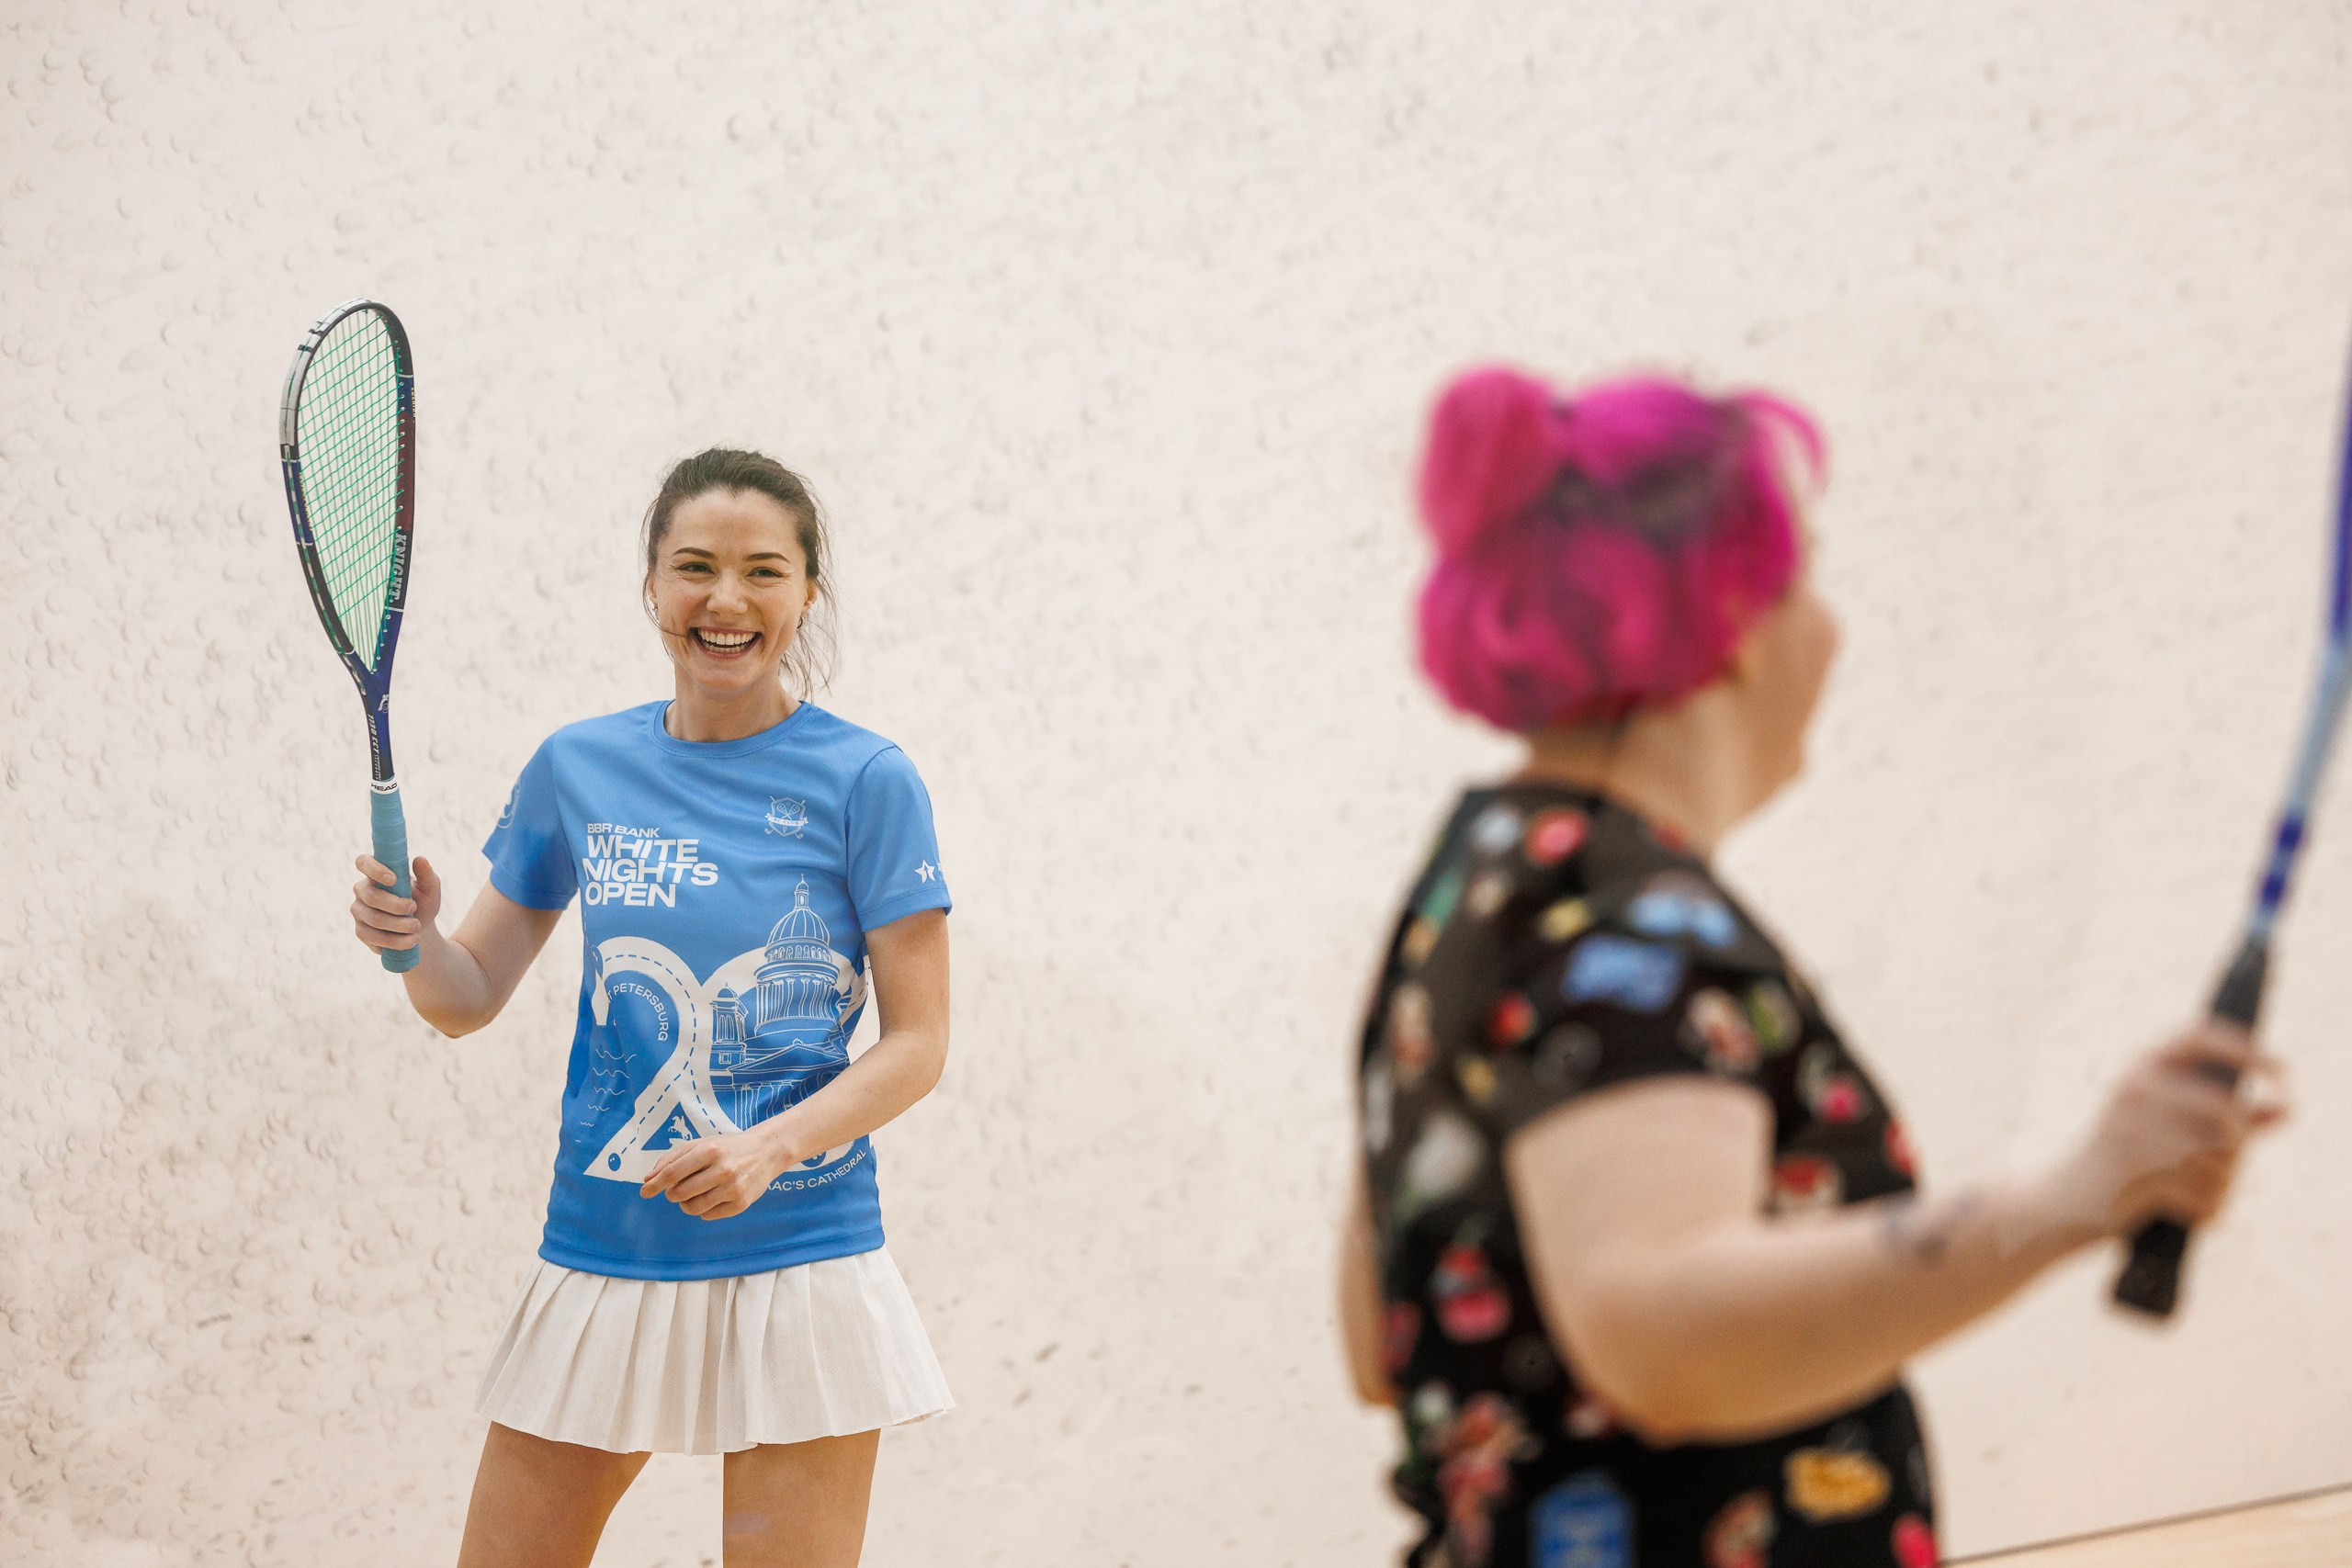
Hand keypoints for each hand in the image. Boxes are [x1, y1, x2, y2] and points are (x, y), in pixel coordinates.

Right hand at [351, 854, 442, 954]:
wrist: (419, 929)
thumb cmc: (422, 902)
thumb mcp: (430, 890)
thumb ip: (426, 875)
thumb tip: (421, 859)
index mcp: (376, 873)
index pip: (363, 862)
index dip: (374, 869)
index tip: (393, 879)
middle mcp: (362, 890)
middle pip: (371, 896)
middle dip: (395, 905)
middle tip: (413, 908)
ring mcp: (359, 911)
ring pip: (374, 919)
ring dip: (399, 924)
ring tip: (417, 926)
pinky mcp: (361, 932)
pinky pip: (374, 937)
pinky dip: (397, 940)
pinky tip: (412, 940)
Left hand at [639, 1129, 792, 1219]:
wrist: (766, 1152)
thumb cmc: (727, 1147)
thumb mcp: (700, 1144)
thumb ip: (672, 1159)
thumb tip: (647, 1180)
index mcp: (709, 1150)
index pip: (672, 1173)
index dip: (654, 1185)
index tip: (644, 1192)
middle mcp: (722, 1169)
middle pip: (679, 1193)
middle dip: (672, 1193)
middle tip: (678, 1188)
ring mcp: (733, 1188)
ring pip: (692, 1208)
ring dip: (685, 1204)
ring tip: (693, 1194)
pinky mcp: (740, 1204)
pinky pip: (708, 1215)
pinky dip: (703, 1209)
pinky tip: (712, 1196)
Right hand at [2041, 1021, 2287, 1236]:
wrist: (2067, 1198)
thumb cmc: (2126, 1156)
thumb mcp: (2170, 1124)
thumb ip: (2227, 1115)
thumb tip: (2286, 1108)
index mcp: (2141, 1067)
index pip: (2199, 1038)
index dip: (2247, 1049)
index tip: (2284, 1073)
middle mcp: (2134, 1088)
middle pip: (2224, 1112)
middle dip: (2235, 1147)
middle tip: (2221, 1167)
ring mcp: (2134, 1129)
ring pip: (2219, 1158)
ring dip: (2220, 1184)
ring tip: (2189, 1190)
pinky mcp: (2138, 1172)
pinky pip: (2206, 1193)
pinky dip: (2206, 1210)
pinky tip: (2183, 1211)